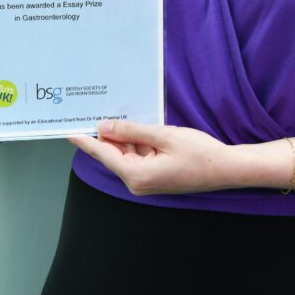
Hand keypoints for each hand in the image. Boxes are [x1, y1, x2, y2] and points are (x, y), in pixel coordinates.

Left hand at [69, 119, 236, 195]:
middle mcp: (137, 182)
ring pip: (126, 154)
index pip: (104, 154)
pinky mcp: (155, 176)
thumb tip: (104, 127)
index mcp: (136, 175)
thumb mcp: (163, 135)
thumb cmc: (198, 153)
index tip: (68, 132)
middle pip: (114, 154)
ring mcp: (147, 181)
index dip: (85, 141)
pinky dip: (136, 142)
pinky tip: (136, 127)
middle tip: (93, 112)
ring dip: (124, 136)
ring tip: (117, 114)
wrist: (226, 168)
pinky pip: (139, 156)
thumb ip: (132, 131)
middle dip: (106, 134)